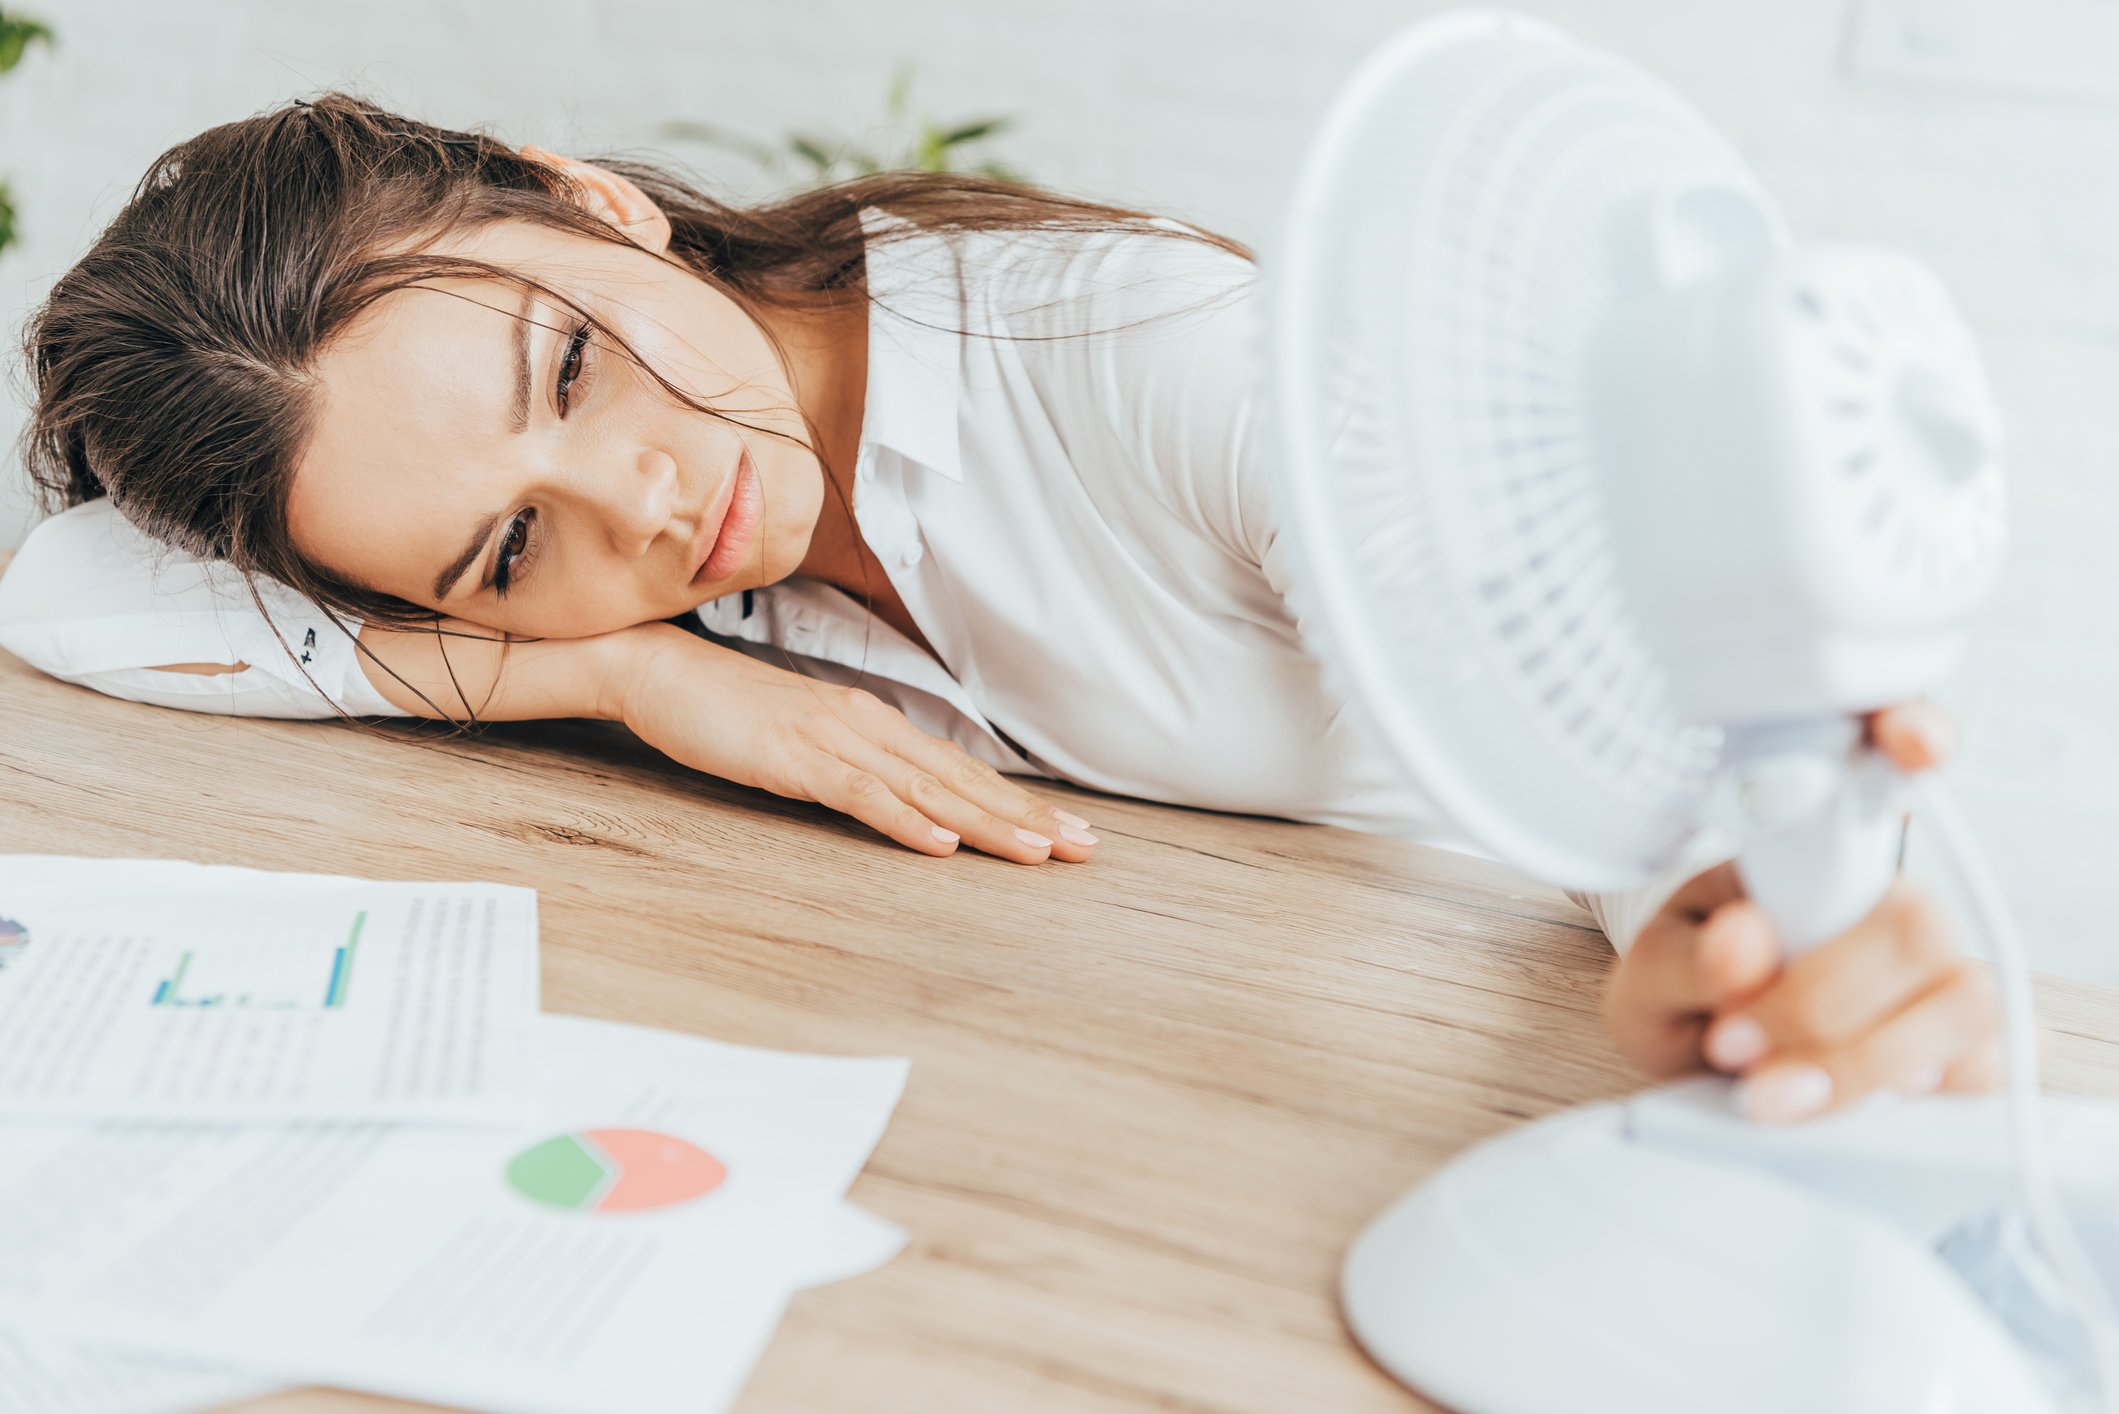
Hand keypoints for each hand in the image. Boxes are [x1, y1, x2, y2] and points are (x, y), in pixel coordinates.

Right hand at [615, 626, 1098, 863]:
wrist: (659, 673)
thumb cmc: (729, 713)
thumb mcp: (805, 746)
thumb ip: (854, 769)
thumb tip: (902, 802)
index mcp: (872, 724)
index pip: (958, 770)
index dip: (1016, 802)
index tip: (1067, 832)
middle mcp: (867, 725)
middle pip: (960, 778)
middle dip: (1026, 816)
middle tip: (1084, 849)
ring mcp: (833, 739)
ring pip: (926, 787)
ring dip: (985, 822)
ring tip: (1037, 852)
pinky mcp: (796, 757)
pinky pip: (860, 794)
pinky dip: (905, 819)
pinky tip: (941, 843)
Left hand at [1601, 703, 2002, 1120]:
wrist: (1716, 1066)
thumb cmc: (1690, 996)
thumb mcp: (1648, 980)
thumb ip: (1684, 963)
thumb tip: (1747, 943)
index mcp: (1812, 844)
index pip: (1889, 759)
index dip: (1912, 733)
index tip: (1908, 741)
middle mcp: (1893, 896)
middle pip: (1916, 920)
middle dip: (1821, 995)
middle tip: (1734, 1037)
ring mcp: (1944, 971)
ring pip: (1961, 1001)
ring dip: (1853, 1059)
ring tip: (1766, 1089)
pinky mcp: (1976, 1048)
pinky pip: (1988, 1069)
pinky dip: (1905, 1095)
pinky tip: (1837, 1102)